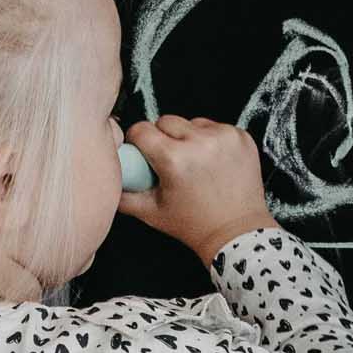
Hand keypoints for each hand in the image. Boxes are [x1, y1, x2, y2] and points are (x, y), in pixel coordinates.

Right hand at [118, 116, 277, 264]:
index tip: (143, 151)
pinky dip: (211, 140)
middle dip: (163, 138)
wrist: (237, 232)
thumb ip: (123, 194)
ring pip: (192, 122)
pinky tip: (213, 162)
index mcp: (174, 159)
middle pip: (166, 121)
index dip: (138, 141)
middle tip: (170, 161)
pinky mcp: (242, 137)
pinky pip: (216, 127)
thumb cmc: (195, 225)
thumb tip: (110, 177)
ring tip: (194, 163)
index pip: (142, 129)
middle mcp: (200, 143)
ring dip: (189, 137)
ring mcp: (224, 138)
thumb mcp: (151, 213)